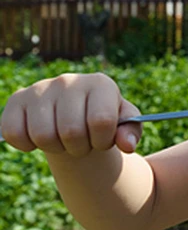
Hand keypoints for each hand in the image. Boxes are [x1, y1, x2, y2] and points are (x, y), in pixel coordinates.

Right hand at [0, 73, 141, 155]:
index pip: (101, 122)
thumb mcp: (124, 125)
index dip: (103, 141)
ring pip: (43, 136)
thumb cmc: (103, 121)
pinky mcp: (17, 100)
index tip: (102, 140)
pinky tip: (39, 138)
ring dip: (55, 148)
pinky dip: (27, 145)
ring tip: (63, 140)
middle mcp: (69, 80)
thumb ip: (131, 132)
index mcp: (101, 84)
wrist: (75, 116)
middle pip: (71, 132)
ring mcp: (40, 88)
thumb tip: (128, 144)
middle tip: (82, 143)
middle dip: (80, 148)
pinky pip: (14, 133)